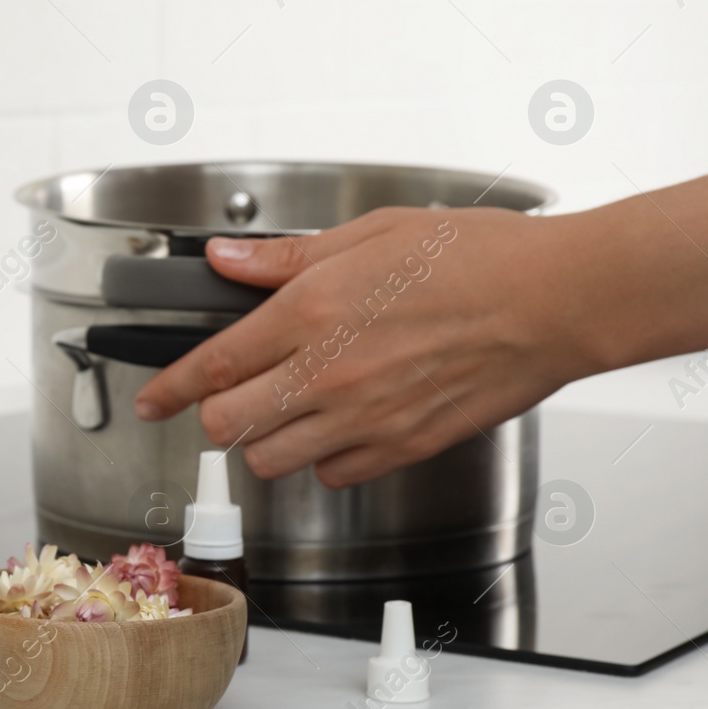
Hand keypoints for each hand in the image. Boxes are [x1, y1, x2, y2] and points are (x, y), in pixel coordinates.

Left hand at [132, 207, 589, 487]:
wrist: (556, 301)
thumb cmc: (476, 257)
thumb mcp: (370, 234)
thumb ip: (287, 259)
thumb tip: (227, 260)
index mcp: (312, 312)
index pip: (211, 366)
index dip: (168, 390)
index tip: (151, 401)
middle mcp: (329, 373)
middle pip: (229, 425)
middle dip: (215, 416)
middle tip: (229, 398)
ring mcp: (365, 418)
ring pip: (273, 460)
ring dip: (267, 439)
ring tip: (289, 409)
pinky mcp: (403, 448)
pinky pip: (334, 475)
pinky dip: (325, 459)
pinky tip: (341, 425)